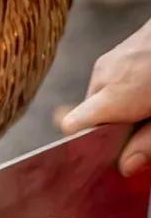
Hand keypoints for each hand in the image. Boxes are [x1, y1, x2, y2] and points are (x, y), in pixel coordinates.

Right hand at [61, 18, 150, 176]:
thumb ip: (146, 142)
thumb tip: (125, 166)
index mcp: (114, 95)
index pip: (73, 126)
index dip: (86, 144)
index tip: (108, 155)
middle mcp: (104, 75)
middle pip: (88, 114)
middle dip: (110, 128)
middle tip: (140, 130)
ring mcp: (109, 60)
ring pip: (100, 97)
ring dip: (119, 108)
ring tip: (146, 106)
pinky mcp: (118, 51)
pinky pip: (110, 81)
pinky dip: (124, 91)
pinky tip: (146, 89)